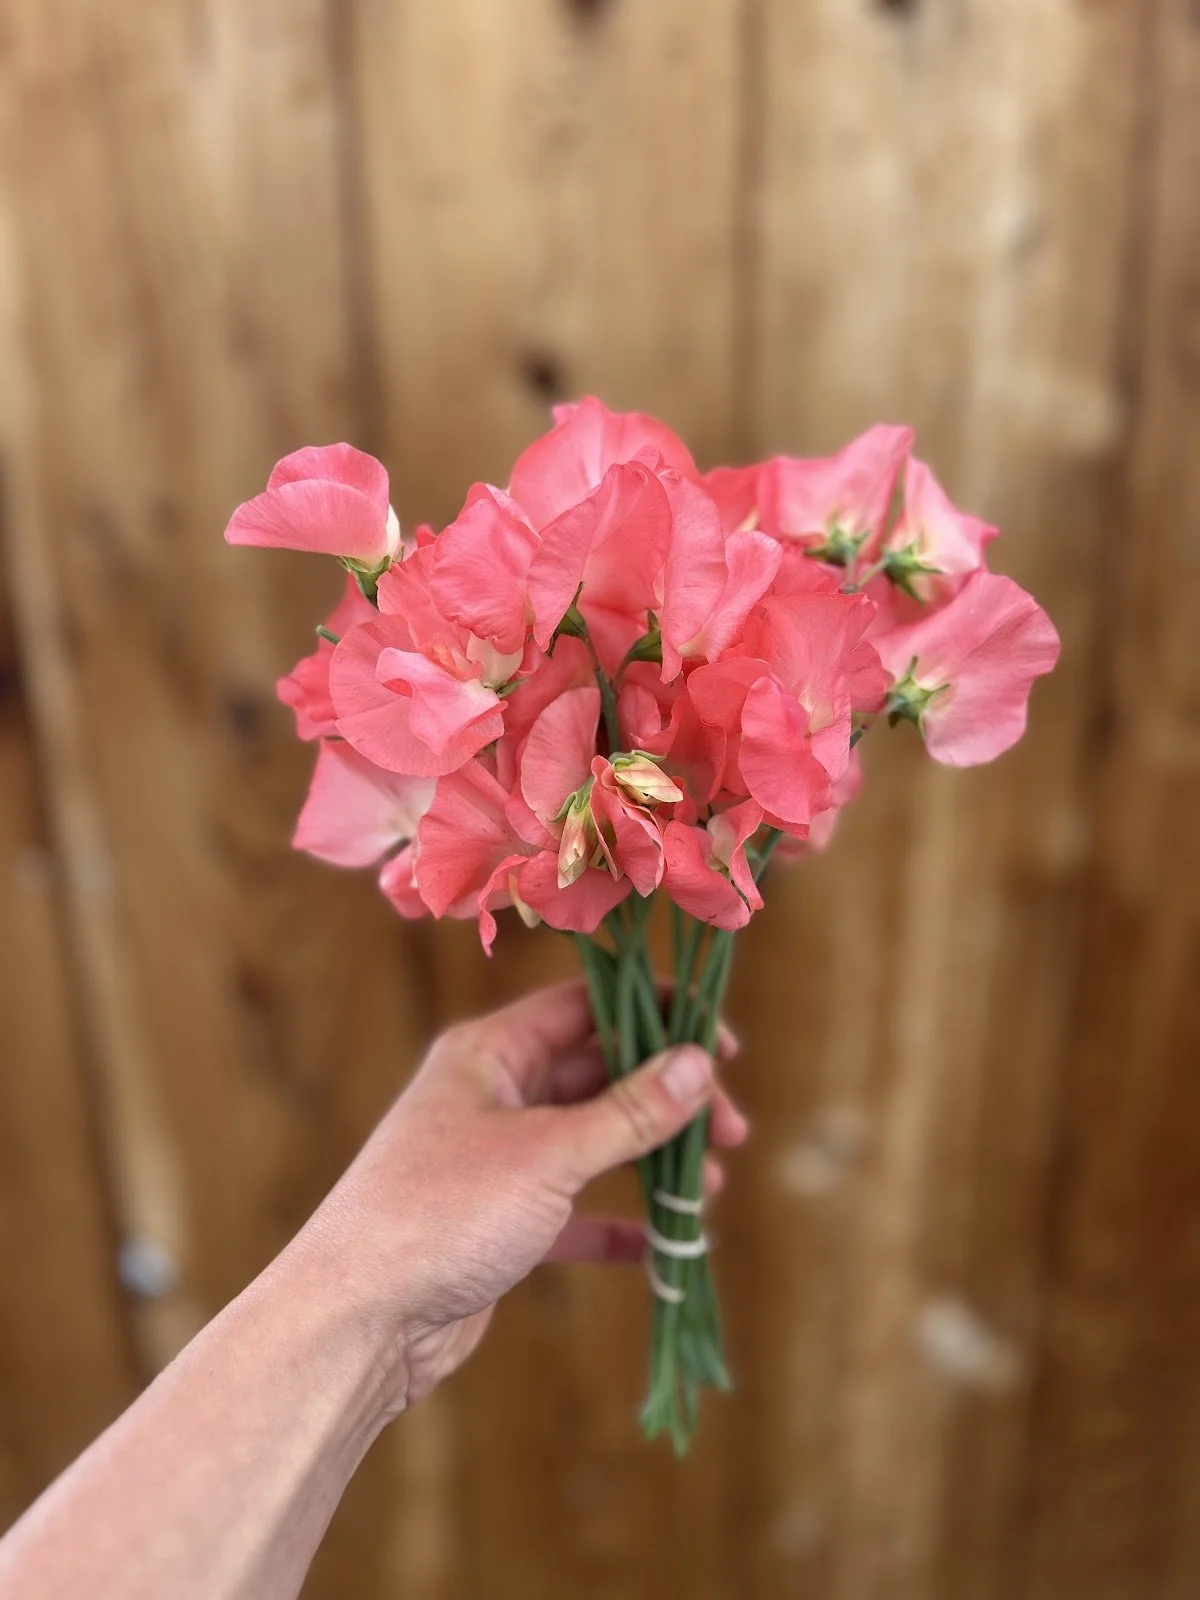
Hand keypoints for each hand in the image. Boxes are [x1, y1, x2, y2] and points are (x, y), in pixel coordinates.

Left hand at [309, 979, 747, 1414]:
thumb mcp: (547, 1155)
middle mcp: (494, 1095)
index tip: (723, 1046)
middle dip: (668, 1101)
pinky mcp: (500, 1224)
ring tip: (706, 1189)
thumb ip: (628, 1112)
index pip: (590, 1005)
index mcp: (492, 1051)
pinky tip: (661, 1247)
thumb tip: (699, 1064)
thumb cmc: (441, 1213)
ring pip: (594, 1143)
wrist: (356, 1320)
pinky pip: (576, 1213)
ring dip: (652, 1161)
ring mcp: (496, 1161)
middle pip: (601, 1075)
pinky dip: (619, 1225)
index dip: (659, 1017)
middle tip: (730, 1132)